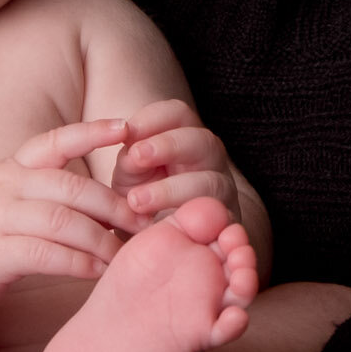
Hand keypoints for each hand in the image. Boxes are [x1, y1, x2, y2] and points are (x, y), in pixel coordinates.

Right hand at [0, 121, 138, 309]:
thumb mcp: (12, 192)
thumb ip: (52, 188)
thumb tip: (113, 199)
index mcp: (14, 167)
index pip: (55, 140)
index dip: (91, 131)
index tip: (126, 127)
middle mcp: (5, 186)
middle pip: (69, 187)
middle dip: (113, 205)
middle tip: (142, 222)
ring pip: (60, 221)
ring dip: (99, 239)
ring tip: (122, 253)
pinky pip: (43, 255)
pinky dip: (76, 262)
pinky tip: (97, 270)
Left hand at [112, 100, 239, 221]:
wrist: (165, 238)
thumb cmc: (144, 196)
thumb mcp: (130, 174)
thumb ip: (130, 161)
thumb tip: (133, 155)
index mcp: (185, 135)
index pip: (177, 114)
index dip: (152, 119)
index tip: (124, 132)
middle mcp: (210, 158)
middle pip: (202, 140)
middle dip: (168, 145)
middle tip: (137, 156)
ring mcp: (223, 190)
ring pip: (210, 182)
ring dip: (169, 190)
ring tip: (136, 201)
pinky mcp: (225, 221)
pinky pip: (214, 217)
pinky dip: (185, 218)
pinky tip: (157, 224)